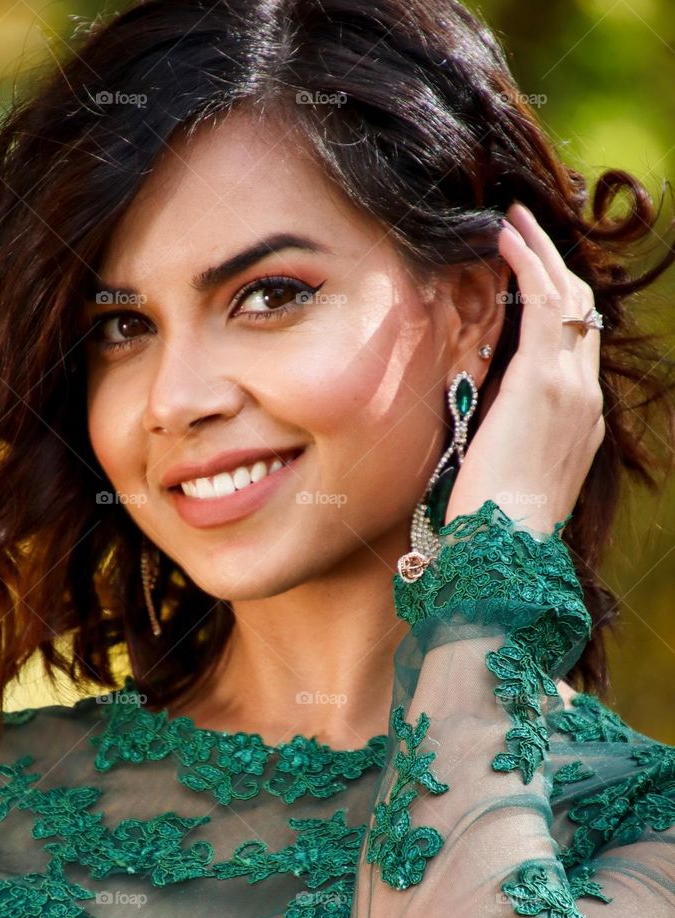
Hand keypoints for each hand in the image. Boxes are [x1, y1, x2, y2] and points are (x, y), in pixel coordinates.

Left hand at [443, 201, 605, 534]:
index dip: (558, 304)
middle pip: (581, 312)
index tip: (532, 276)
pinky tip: (503, 237)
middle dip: (555, 265)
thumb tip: (478, 419)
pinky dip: (527, 263)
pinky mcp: (544, 380)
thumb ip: (503, 438)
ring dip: (540, 252)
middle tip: (525, 228)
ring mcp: (571, 387)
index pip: (576, 347)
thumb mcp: (504, 475)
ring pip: (567, 297)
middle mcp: (585, 398)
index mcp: (579, 423)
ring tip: (512, 219)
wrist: (504, 550)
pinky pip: (543, 302)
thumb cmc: (491, 527)